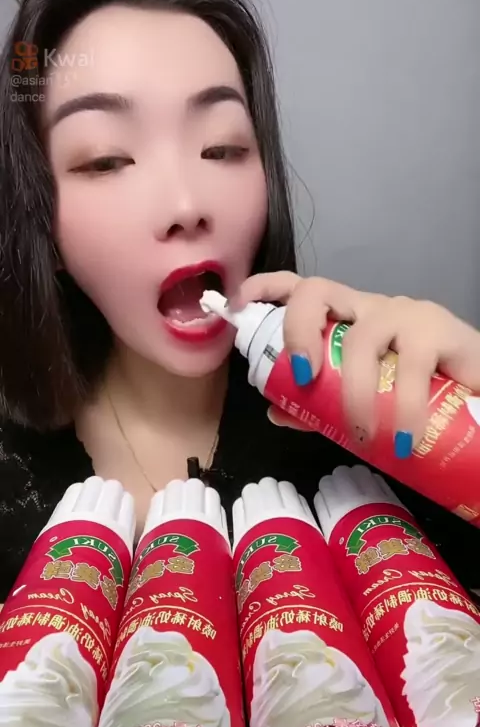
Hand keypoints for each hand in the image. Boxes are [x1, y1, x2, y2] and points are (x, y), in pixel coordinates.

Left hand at [234, 272, 479, 454]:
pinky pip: (409, 367)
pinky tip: (404, 437)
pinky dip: (402, 408)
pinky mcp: (439, 330)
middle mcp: (368, 308)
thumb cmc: (418, 392)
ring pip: (361, 337)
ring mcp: (403, 314)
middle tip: (302, 378)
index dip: (266, 289)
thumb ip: (319, 407)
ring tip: (365, 435)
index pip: (300, 289)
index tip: (239, 305)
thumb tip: (274, 411)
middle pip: (318, 292)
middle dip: (297, 331)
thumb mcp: (362, 403)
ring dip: (354, 392)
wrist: (477, 399)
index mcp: (345, 320)